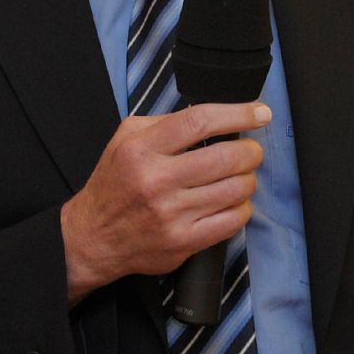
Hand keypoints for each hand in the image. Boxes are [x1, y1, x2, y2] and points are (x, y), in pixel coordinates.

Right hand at [59, 102, 268, 302]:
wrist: (94, 235)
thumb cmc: (114, 184)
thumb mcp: (124, 139)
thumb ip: (163, 124)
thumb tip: (212, 116)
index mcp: (141, 149)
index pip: (199, 121)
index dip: (238, 114)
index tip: (260, 113)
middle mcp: (155, 180)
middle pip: (226, 157)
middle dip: (251, 151)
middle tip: (251, 151)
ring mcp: (171, 214)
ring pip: (236, 189)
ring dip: (248, 179)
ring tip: (240, 176)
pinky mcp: (184, 241)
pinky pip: (233, 220)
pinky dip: (242, 207)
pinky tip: (233, 202)